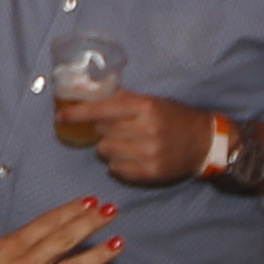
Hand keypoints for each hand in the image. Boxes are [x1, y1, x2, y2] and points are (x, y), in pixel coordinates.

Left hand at [50, 90, 217, 187]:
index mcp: (144, 107)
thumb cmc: (173, 117)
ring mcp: (147, 154)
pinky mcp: (149, 173)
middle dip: (103, 129)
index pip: (101, 110)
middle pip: (101, 132)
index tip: (60, 116)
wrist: (204, 142)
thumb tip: (89, 91)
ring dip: (109, 147)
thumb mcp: (151, 101)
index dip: (77, 113)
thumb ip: (122, 98)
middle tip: (118, 128)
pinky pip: (116, 169)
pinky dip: (118, 163)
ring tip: (127, 143)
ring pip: (105, 151)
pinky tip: (133, 156)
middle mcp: (145, 130)